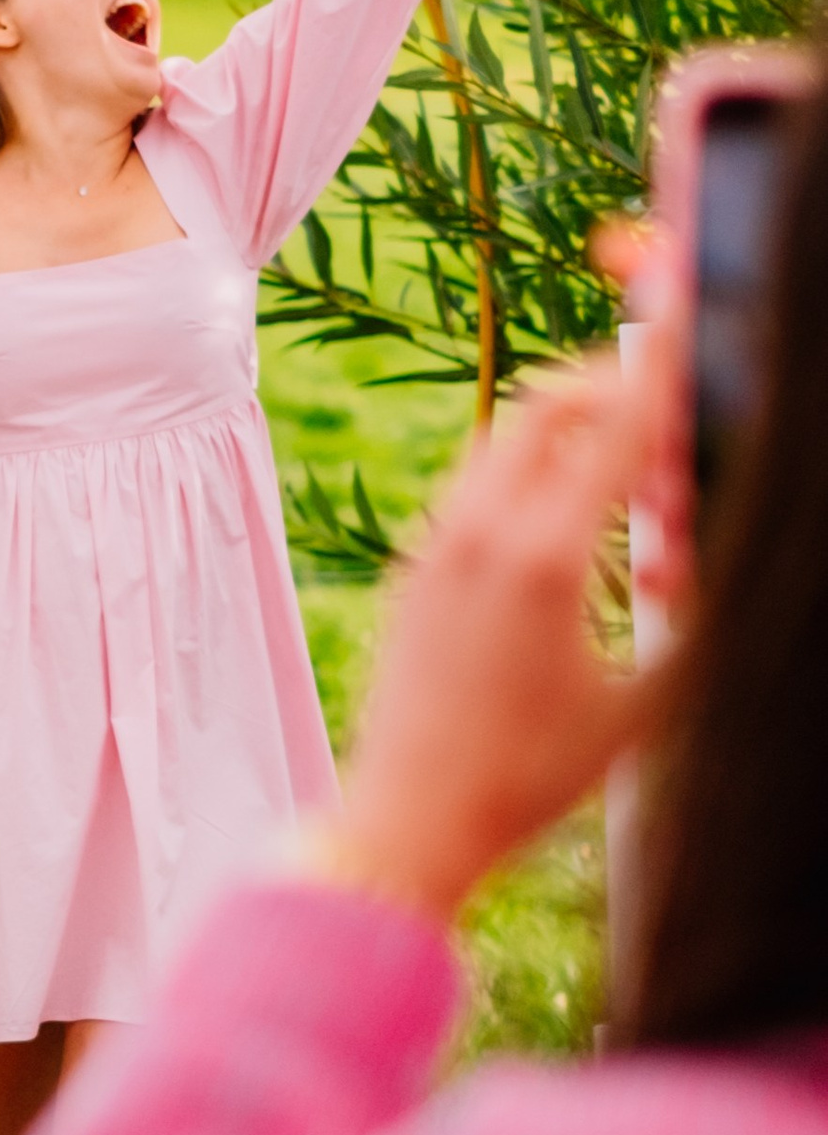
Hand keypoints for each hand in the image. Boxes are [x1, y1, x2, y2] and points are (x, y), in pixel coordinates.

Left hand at [329, 355, 658, 927]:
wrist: (409, 817)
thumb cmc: (531, 777)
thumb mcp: (640, 706)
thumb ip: (696, 626)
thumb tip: (726, 571)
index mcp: (546, 557)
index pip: (616, 425)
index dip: (661, 366)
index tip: (688, 317)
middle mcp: (481, 531)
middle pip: (551, 402)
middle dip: (614, 390)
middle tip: (661, 427)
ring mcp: (437, 544)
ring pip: (508, 440)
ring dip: (568, 436)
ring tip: (620, 491)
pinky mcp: (414, 566)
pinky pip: (475, 487)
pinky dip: (527, 479)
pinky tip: (564, 538)